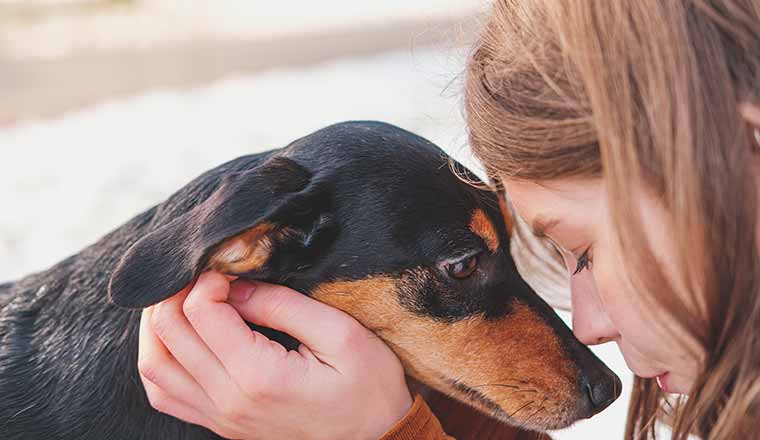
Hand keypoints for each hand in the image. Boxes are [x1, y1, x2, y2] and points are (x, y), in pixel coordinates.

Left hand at [138, 272, 412, 439]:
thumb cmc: (368, 387)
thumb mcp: (341, 334)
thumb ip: (283, 305)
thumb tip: (236, 286)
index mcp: (260, 376)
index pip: (201, 312)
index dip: (208, 277)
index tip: (230, 266)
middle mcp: (229, 401)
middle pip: (168, 334)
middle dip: (176, 291)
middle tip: (203, 273)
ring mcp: (220, 417)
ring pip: (154, 366)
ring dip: (158, 323)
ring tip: (182, 297)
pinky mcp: (220, 424)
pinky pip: (165, 393)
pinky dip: (159, 358)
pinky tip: (178, 337)